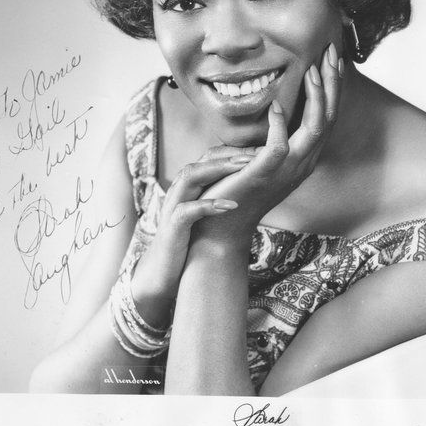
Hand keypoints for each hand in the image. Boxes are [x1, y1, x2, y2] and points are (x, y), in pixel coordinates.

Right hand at [130, 145, 257, 299]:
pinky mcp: (172, 228)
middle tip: (258, 154)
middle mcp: (179, 192)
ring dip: (218, 170)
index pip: (209, 158)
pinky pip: (187, 211)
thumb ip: (223, 197)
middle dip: (229, 156)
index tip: (261, 152)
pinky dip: (208, 205)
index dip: (234, 152)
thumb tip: (255, 186)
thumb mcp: (208, 214)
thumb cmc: (192, 241)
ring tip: (246, 169)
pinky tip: (231, 204)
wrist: (164, 273)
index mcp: (189, 187)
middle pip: (201, 162)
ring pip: (190, 177)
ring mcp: (173, 207)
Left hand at [193, 43, 343, 248]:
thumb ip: (273, 135)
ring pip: (314, 127)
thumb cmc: (239, 185)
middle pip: (329, 116)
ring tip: (312, 69)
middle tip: (330, 52)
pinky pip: (279, 146)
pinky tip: (274, 104)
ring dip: (315, 96)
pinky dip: (278, 123)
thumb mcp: (263, 156)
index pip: (327, 115)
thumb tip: (273, 106)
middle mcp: (304, 161)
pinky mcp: (265, 174)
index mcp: (305, 155)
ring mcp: (288, 169)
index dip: (332, 86)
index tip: (330, 58)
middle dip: (332, 82)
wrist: (224, 224)